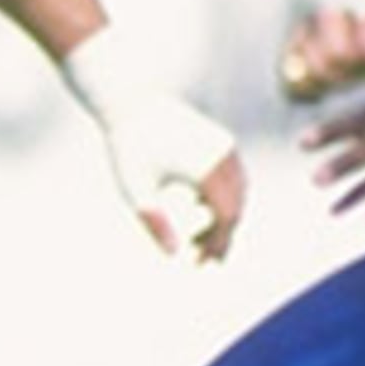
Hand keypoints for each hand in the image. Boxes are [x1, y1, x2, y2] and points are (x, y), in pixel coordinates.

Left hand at [60, 23, 241, 262]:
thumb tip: (172, 255)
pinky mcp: (220, 139)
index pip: (227, 218)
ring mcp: (225, 146)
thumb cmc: (128, 147)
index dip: (217, 244)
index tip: (199, 263)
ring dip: (223, 217)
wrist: (130, 102)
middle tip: (202, 260)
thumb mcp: (135, 190)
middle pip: (236, 207)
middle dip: (221, 236)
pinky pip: (231, 176)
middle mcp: (223, 157)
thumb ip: (155, 223)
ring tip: (197, 238)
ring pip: (237, 192)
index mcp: (206, 170)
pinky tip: (196, 207)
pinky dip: (221, 197)